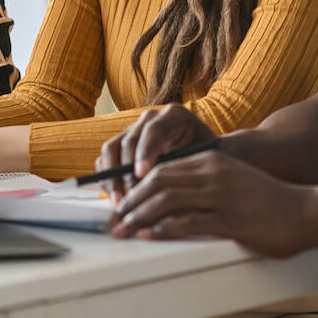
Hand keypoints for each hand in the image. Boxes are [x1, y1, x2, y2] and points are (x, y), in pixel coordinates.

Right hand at [96, 104, 216, 204]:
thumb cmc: (211, 160)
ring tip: (119, 202)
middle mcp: (151, 118)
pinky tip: (116, 199)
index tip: (142, 175)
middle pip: (129, 140)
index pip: (154, 130)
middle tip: (130, 197)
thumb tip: (165, 192)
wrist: (209, 158)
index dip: (145, 152)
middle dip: (125, 171)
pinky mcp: (123, 145)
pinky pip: (106, 158)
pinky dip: (107, 178)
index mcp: (175, 116)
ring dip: (111, 177)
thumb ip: (186, 170)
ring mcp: (134, 130)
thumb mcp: (205, 162)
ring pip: (112, 148)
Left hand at [111, 150, 315, 257]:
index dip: (136, 186)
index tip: (121, 202)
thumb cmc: (268, 200)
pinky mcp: (229, 218)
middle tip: (115, 219)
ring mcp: (220, 195)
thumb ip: (205, 183)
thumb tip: (170, 199)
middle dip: (131, 202)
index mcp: (211, 160)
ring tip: (124, 229)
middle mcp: (212, 173)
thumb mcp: (232, 180)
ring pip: (167, 200)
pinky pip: (187, 222)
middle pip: (158, 182)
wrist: (305, 210)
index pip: (162, 168)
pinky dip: (162, 229)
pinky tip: (149, 236)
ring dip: (139, 216)